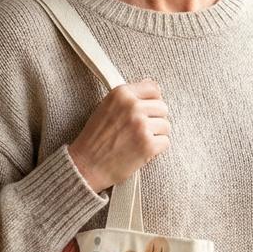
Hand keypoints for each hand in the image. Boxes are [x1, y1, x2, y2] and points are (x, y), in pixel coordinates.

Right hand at [68, 78, 169, 193]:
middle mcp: (132, 107)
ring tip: (139, 142)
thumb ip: (128, 97)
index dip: (152, 101)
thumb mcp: (106, 108)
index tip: (147, 111)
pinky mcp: (148, 145)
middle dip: (155, 119)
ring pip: (166, 125)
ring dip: (156, 135)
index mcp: (121, 94)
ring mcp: (141, 126)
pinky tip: (141, 151)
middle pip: (162, 107)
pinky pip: (165, 142)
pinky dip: (156, 149)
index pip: (153, 89)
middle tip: (140, 131)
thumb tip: (152, 85)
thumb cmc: (94, 138)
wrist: (86, 166)